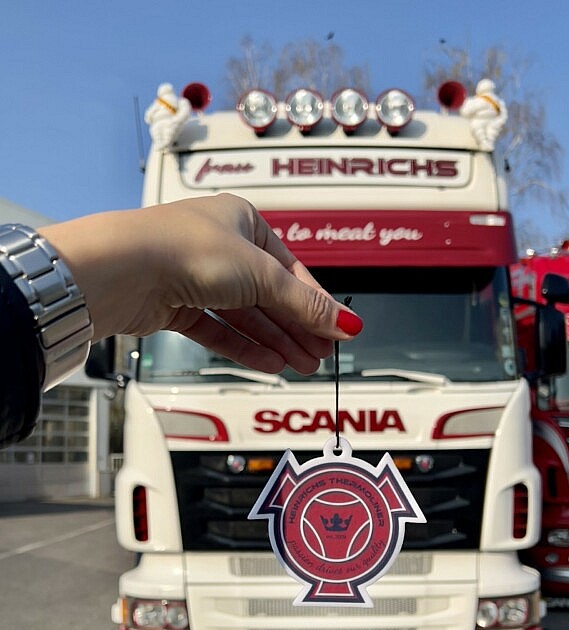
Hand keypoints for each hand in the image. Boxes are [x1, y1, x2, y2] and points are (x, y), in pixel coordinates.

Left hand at [40, 194, 362, 374]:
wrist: (120, 269)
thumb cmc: (182, 247)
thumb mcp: (260, 275)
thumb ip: (304, 305)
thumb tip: (344, 322)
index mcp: (243, 221)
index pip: (291, 270)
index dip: (316, 303)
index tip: (338, 330)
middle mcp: (219, 247)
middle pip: (269, 295)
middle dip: (296, 328)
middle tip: (319, 355)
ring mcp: (196, 277)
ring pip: (244, 315)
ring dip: (274, 341)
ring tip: (299, 365)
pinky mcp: (175, 305)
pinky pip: (218, 330)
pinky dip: (243, 346)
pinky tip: (267, 363)